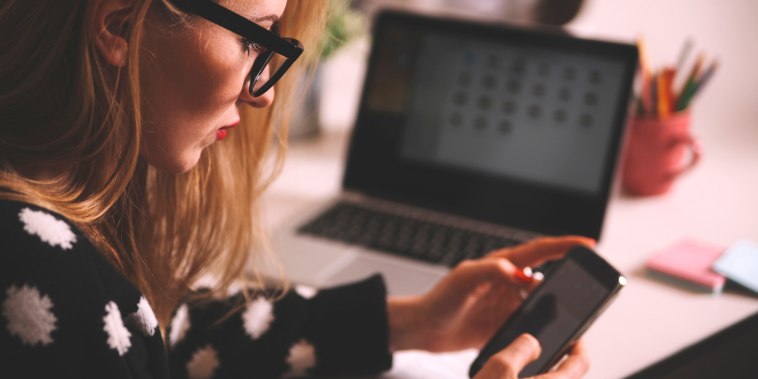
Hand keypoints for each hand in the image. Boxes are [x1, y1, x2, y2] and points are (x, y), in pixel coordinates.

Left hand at [388, 236, 593, 351]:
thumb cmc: (440, 299)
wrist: (425, 329)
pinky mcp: (507, 325)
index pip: (540, 251)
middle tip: (591, 280)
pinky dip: (546, 326)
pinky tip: (555, 333)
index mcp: (502, 264)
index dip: (565, 245)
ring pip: (544, 301)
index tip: (588, 244)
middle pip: (549, 274)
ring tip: (577, 309)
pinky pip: (534, 324)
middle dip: (571, 275)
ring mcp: (510, 304)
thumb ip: (490, 270)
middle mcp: (510, 282)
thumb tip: (518, 271)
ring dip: (560, 304)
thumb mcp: (464, 279)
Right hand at [474, 334, 588, 378]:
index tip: (573, 334)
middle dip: (558, 357)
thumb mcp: (499, 368)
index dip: (578, 343)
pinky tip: (509, 377)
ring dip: (542, 372)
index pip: (581, 363)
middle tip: (545, 345)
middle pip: (566, 375)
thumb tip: (532, 342)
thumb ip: (520, 348)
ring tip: (525, 360)